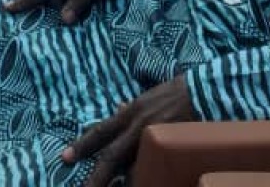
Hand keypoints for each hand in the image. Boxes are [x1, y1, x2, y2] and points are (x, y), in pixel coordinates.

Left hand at [62, 77, 195, 185]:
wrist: (203, 93)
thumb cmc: (175, 93)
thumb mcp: (148, 97)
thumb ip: (132, 108)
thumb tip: (118, 110)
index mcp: (130, 113)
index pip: (100, 131)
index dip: (82, 145)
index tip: (65, 158)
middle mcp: (137, 127)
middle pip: (111, 157)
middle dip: (95, 177)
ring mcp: (153, 140)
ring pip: (131, 170)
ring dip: (119, 184)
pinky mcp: (168, 149)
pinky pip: (152, 170)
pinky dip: (142, 180)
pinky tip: (139, 186)